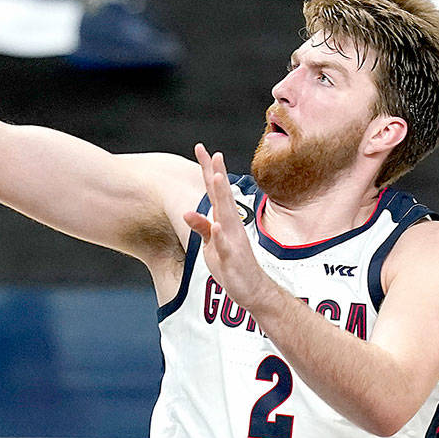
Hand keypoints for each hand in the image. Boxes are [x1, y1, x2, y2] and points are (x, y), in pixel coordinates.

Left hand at [183, 144, 274, 311]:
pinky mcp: (232, 257)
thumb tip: (187, 211)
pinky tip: (216, 226)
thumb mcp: (210, 244)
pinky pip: (225, 245)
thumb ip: (201, 226)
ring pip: (225, 215)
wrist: (250, 289)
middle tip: (213, 152)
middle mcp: (230, 225)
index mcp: (224, 220)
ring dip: (221, 196)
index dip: (208, 169)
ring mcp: (233, 240)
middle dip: (216, 174)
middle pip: (222, 195)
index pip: (214, 191)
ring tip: (215, 177)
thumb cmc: (230, 264)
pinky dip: (219, 235)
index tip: (202, 148)